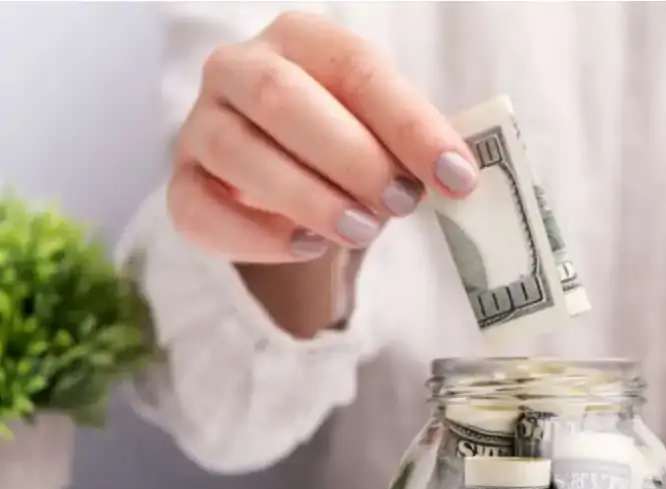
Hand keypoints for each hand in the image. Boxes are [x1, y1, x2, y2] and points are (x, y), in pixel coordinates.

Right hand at [168, 11, 476, 263]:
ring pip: (238, 152)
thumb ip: (415, 147)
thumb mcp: (387, 136)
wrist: (293, 187)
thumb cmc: (349, 147)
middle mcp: (239, 68)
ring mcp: (201, 124)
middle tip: (401, 203)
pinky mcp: (182, 182)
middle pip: (284, 100)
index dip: (410, 125)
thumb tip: (459, 179)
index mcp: (302, 40)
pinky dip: (258, 236)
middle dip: (352, 157)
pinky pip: (201, 209)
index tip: (456, 176)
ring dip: (308, 197)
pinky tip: (309, 247)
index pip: (357, 69)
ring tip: (362, 230)